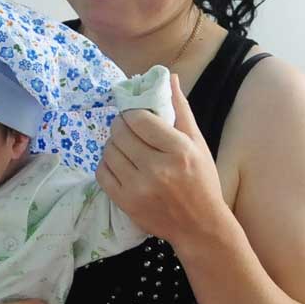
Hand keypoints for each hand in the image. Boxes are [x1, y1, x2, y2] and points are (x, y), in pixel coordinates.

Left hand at [97, 72, 227, 247]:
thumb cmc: (202, 181)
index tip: (137, 115)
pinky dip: (107, 163)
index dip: (133, 112)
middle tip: (128, 128)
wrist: (200, 227)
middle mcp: (157, 169)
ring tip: (126, 146)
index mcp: (178, 150)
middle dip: (121, 125)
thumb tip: (168, 76)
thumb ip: (181, 110)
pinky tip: (120, 163)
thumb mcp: (198, 143)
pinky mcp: (126, 202)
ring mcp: (138, 188)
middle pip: (120, 132)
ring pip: (109, 150)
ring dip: (114, 143)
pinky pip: (102, 172)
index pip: (139, 119)